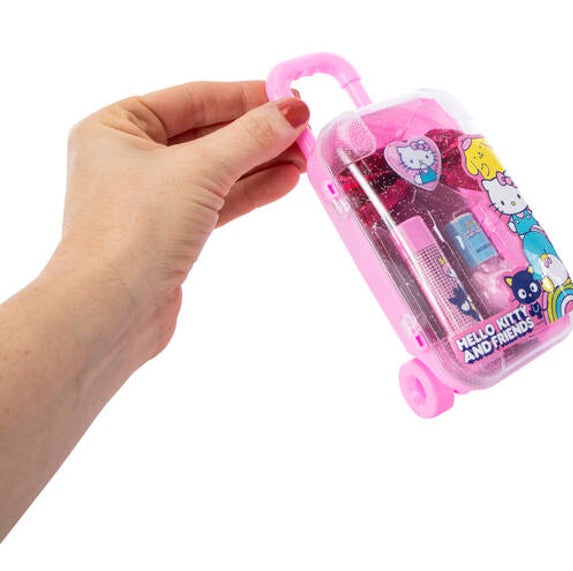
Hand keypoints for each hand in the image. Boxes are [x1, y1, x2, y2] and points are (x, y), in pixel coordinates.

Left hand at [57, 81, 308, 359]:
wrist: (110, 313)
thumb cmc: (136, 230)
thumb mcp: (199, 170)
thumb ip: (249, 138)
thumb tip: (292, 112)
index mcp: (117, 127)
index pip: (193, 99)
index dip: (245, 97)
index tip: (289, 99)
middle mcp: (130, 159)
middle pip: (207, 135)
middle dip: (258, 134)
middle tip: (304, 132)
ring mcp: (150, 199)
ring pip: (215, 171)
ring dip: (260, 163)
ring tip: (304, 158)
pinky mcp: (170, 233)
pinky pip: (215, 201)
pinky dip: (249, 191)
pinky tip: (284, 182)